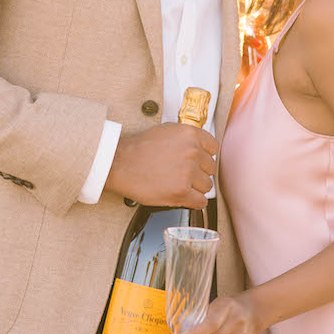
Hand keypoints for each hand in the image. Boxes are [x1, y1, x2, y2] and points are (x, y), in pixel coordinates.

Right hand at [104, 122, 218, 208]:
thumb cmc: (139, 148)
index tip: (197, 161)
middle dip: (198, 172)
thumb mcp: (167, 131)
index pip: (213, 148)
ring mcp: (188, 172)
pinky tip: (182, 197)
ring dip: (195, 188)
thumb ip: (187, 137)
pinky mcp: (181, 191)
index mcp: (191, 134)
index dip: (204, 156)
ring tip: (178, 184)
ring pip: (207, 186)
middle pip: (210, 168)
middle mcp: (192, 151)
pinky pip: (201, 202)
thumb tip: (201, 147)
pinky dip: (193, 202)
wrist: (120, 164)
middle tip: (183, 174)